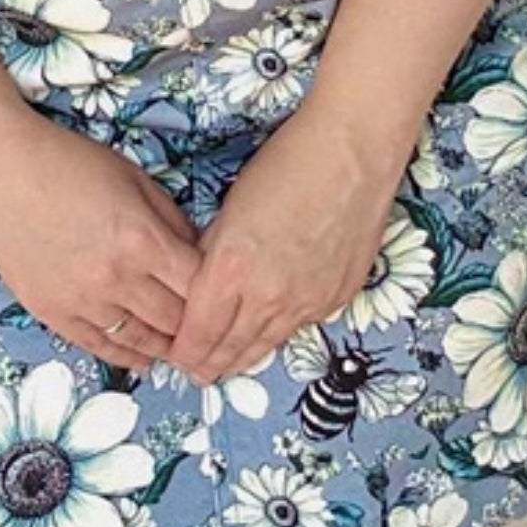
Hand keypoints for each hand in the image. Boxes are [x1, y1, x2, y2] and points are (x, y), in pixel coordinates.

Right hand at [0, 111, 205, 374]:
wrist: (2, 169)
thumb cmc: (71, 162)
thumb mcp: (135, 179)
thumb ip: (172, 220)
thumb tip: (199, 254)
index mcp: (142, 240)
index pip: (198, 288)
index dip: (217, 297)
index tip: (226, 300)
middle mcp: (116, 279)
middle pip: (174, 322)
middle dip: (197, 328)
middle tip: (212, 333)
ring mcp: (82, 301)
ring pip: (140, 342)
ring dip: (166, 349)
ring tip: (184, 351)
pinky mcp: (53, 312)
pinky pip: (99, 346)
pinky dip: (128, 357)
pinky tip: (144, 358)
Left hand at [166, 105, 403, 386]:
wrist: (353, 153)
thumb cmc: (287, 164)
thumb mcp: (231, 208)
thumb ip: (213, 253)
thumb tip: (203, 282)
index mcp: (232, 269)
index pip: (198, 333)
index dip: (183, 350)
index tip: (174, 354)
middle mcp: (268, 296)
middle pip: (230, 349)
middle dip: (208, 364)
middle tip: (194, 372)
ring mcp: (307, 302)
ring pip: (265, 347)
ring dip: (241, 358)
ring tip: (224, 367)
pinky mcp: (336, 298)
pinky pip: (298, 328)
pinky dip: (277, 334)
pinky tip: (266, 335)